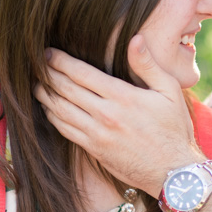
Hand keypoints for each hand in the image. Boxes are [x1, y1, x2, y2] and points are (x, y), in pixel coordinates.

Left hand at [34, 35, 202, 194]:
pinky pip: (65, 130)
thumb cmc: (174, 129)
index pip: (81, 73)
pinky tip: (49, 108)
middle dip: (47, 74)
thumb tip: (135, 39)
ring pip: (60, 110)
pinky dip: (52, 116)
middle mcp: (106, 115)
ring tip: (36, 83)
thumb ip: (148, 65)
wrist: (174, 173)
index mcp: (123, 96)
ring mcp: (97, 134)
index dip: (60, 61)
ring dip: (44, 95)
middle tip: (36, 64)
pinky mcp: (93, 150)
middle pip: (65, 89)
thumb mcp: (170, 92)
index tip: (48, 52)